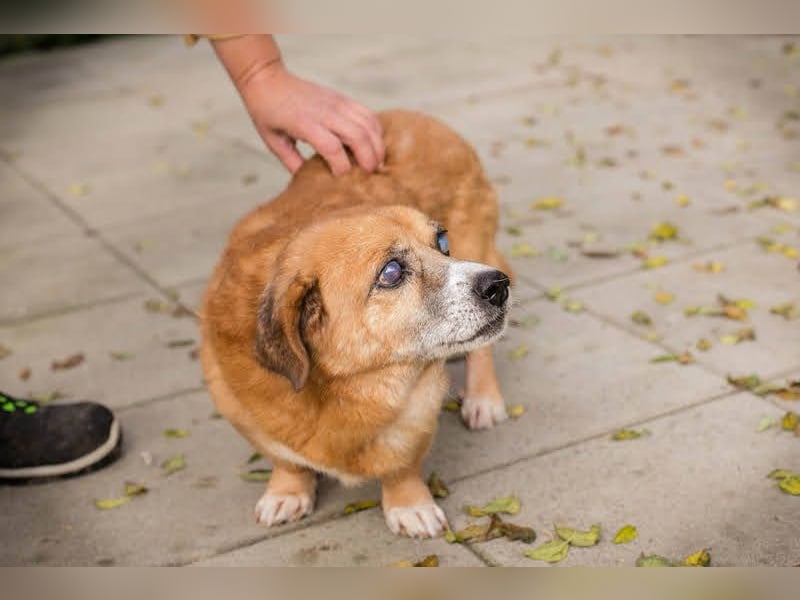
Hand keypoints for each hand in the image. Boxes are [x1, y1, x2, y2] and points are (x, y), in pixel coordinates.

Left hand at [241, 64, 383, 174]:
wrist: (268, 79)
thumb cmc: (267, 112)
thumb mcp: (274, 142)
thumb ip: (293, 163)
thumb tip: (310, 184)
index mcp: (304, 124)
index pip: (332, 148)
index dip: (342, 167)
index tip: (341, 179)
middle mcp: (324, 112)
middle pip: (357, 136)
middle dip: (368, 159)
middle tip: (369, 175)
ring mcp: (336, 102)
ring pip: (368, 124)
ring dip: (376, 145)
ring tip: (376, 162)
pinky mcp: (342, 98)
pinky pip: (367, 114)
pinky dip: (375, 130)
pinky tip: (373, 144)